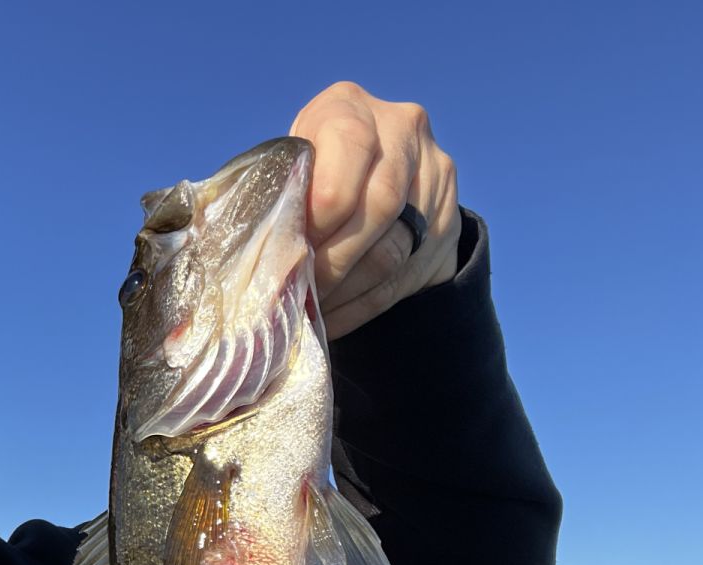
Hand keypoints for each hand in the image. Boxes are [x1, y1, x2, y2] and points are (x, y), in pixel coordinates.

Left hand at [290, 81, 460, 339]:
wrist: (374, 171)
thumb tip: (253, 253)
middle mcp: (401, 128)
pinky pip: (406, 275)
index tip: (295, 246)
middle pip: (381, 203)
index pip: (349, 148)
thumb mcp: (287, 166)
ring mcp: (433, 172)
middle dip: (334, 259)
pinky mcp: (449, 218)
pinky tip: (333, 320)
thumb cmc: (305, 173)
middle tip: (300, 292)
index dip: (322, 205)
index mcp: (348, 107)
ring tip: (312, 312)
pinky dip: (363, 305)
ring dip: (347, 290)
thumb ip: (279, 193)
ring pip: (396, 247)